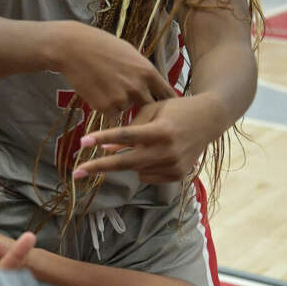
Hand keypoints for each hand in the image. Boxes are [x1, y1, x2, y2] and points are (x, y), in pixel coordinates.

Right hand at [52, 22, 174, 115]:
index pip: (167, 94)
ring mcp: (121, 98)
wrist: (72, 48)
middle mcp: (138, 87)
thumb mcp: (129, 52)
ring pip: (125, 109)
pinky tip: (94, 89)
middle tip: (130, 101)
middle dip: (142, 107)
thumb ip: (142, 71)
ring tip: (103, 83)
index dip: (165, 101)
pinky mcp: (104, 107)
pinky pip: (110, 112)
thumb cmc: (100, 45)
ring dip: (118, 103)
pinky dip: (103, 106)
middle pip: (149, 108)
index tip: (164, 107)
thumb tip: (153, 83)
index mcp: (147, 71)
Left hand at [74, 94, 217, 183]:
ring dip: (131, 159)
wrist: (210, 119)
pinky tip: (155, 153)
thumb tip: (106, 149)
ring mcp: (175, 165)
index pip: (125, 136)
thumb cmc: (175, 110)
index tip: (82, 142)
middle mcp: (168, 150)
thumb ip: (130, 129)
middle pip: (125, 162)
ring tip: (146, 144)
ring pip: (135, 169)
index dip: (102, 139)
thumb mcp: (152, 110)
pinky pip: (148, 176)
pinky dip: (144, 166)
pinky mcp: (178, 175)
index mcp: (161, 130)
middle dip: (99, 167)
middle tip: (76, 172)